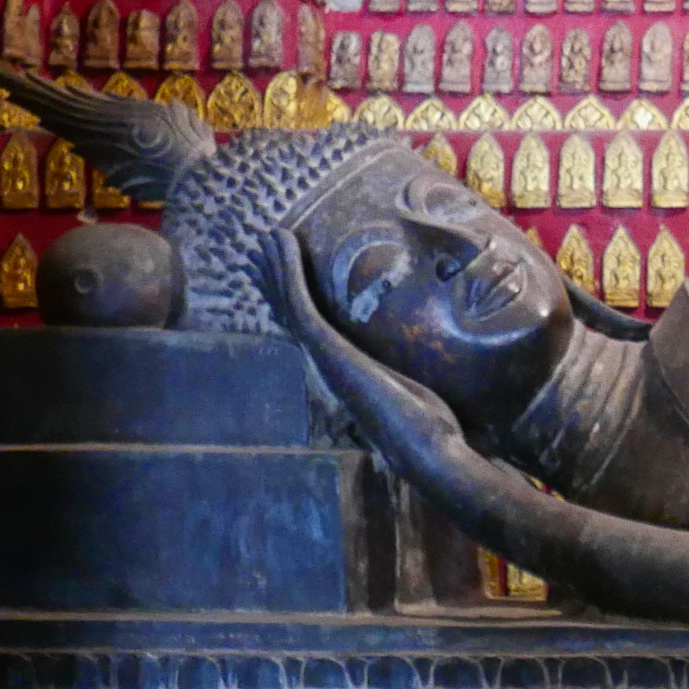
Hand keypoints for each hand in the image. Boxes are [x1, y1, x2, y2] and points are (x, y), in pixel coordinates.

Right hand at [272, 235, 465, 460]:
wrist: (427, 450)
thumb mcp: (418, 396)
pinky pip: (302, 302)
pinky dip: (289, 271)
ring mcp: (325, 356)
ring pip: (290, 304)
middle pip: (291, 316)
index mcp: (345, 371)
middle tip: (257, 253)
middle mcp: (328, 363)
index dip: (292, 304)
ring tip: (265, 237)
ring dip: (277, 269)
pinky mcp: (329, 349)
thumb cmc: (430, 431)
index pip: (311, 331)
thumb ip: (412, 384)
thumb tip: (429, 383)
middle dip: (274, 283)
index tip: (281, 282)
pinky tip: (283, 242)